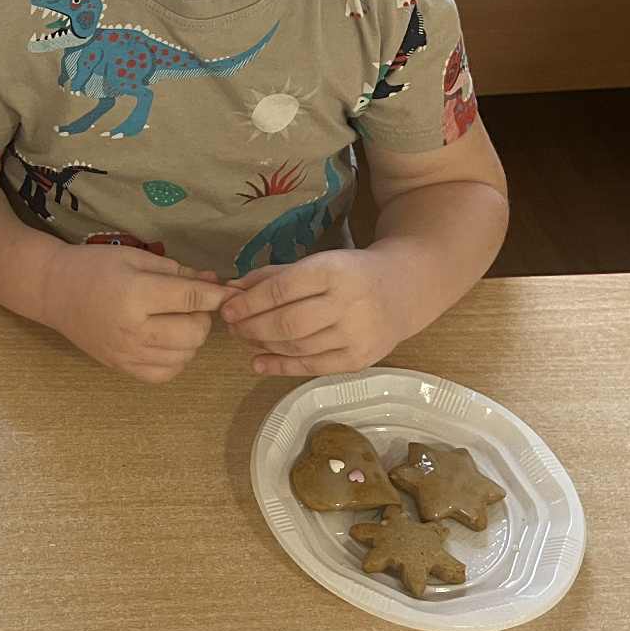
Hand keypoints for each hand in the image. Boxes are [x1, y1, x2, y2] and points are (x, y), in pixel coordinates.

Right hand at [42, 243, 231, 383]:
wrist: (54, 291)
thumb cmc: (93, 267)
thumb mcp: (136, 257)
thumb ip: (177, 271)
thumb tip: (216, 284)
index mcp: (135, 294)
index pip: (192, 298)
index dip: (218, 295)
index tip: (231, 291)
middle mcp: (133, 329)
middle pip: (194, 332)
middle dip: (202, 316)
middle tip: (189, 303)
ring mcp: (126, 353)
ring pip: (185, 355)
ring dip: (191, 338)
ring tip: (176, 321)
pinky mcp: (121, 367)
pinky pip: (165, 374)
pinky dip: (175, 359)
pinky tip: (166, 342)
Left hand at [221, 248, 405, 376]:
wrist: (404, 290)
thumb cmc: (350, 272)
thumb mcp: (316, 262)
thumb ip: (273, 276)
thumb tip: (231, 290)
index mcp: (333, 272)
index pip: (281, 290)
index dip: (248, 303)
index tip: (226, 308)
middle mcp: (347, 304)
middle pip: (287, 323)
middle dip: (251, 327)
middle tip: (232, 327)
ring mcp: (356, 335)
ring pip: (297, 347)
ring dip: (263, 345)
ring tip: (245, 339)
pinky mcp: (359, 359)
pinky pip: (313, 367)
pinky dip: (281, 367)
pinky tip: (259, 363)